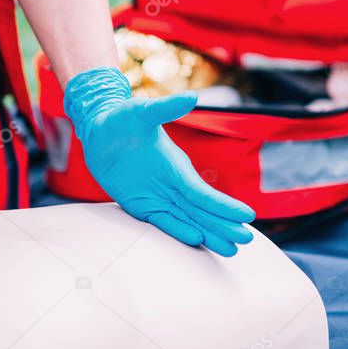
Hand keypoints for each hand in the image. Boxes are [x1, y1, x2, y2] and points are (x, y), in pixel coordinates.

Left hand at [65, 67, 255, 256]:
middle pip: (201, 210)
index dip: (223, 205)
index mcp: (177, 167)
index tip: (247, 216)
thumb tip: (191, 97)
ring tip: (230, 251)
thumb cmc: (122, 118)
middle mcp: (173, 184)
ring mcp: (159, 195)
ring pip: (188, 219)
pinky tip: (197, 242)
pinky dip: (178, 231)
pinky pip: (163, 221)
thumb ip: (165, 108)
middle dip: (223, 225)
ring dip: (209, 234)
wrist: (100, 129)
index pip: (202, 192)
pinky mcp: (141, 203)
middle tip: (246, 242)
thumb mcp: (142, 111)